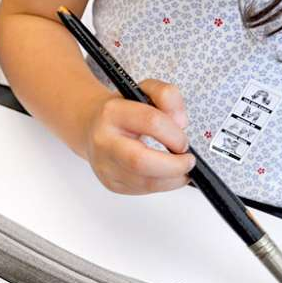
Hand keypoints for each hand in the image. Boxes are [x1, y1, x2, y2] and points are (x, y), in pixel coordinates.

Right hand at [82, 79, 194, 194]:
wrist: (93, 127)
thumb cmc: (123, 112)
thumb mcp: (145, 92)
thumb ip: (167, 96)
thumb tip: (180, 123)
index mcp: (112, 113)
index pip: (151, 122)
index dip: (174, 134)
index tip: (184, 141)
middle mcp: (104, 141)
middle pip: (139, 161)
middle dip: (173, 165)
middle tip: (188, 162)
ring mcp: (105, 166)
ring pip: (144, 182)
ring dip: (172, 179)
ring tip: (182, 170)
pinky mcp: (111, 183)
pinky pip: (142, 190)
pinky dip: (162, 184)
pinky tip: (167, 175)